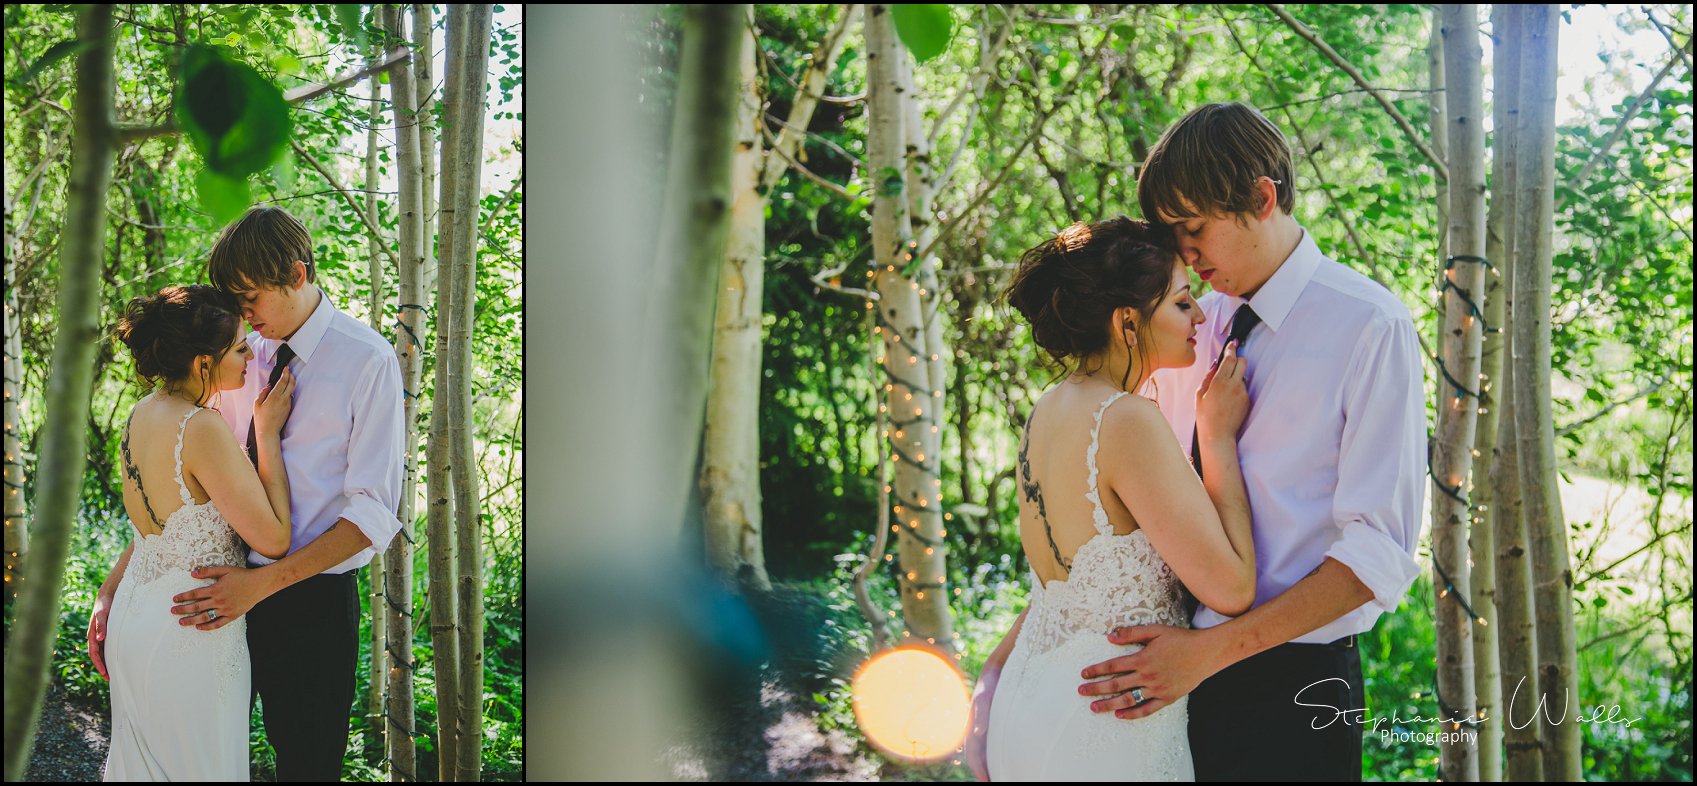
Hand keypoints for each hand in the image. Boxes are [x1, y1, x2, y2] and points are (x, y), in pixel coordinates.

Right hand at [87, 588, 115, 680]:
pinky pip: (107, 646)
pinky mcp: (106, 632)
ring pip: (102, 652)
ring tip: (113, 671)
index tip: (105, 673)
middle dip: (102, 666)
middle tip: (109, 678)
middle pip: (97, 655)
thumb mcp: (103, 613)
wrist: (107, 594)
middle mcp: (95, 636)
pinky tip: (116, 658)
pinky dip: (109, 653)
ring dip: (106, 661)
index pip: (94, 653)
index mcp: (92, 634)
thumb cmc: (104, 604)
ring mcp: (100, 634)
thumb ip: (101, 625)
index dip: (98, 664)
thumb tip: (99, 639)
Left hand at [170, 565, 274, 630]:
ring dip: (191, 620)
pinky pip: (218, 624)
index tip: (174, 599)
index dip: (183, 597)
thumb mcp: (225, 569)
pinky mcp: (232, 615)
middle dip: (183, 609)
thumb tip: (192, 573)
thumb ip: (208, 571)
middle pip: (197, 606)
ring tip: (181, 622)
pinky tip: (199, 627)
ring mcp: (225, 610)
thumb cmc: (242, 575)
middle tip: (172, 611)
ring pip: (205, 617)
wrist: (259, 584)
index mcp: (216, 589)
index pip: (195, 594)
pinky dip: (208, 627)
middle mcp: (219, 601)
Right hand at [253, 367, 295, 436]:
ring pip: (291, 390)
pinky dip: (287, 392)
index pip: (283, 381)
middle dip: (291, 375)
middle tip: (288, 371)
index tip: (286, 368)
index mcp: (275, 396)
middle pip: (291, 383)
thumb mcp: (257, 404)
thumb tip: (269, 387)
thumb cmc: (261, 418)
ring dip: (290, 384)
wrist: (269, 431)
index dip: (286, 373)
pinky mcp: (289, 408)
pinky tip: (282, 392)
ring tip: (285, 380)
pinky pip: (289, 397)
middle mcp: (284, 399)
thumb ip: (263, 393)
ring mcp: (288, 404)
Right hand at [964, 669, 999, 780]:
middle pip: (980, 758)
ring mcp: (986, 729)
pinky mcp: (995, 725)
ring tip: (1001, 776)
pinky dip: (998, 756)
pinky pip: (995, 745)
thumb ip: (981, 715)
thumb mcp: (984, 699)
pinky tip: (1008, 760)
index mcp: (972, 729)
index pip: (973, 755)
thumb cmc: (989, 685)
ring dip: (991, 766)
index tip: (986, 781)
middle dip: (984, 772)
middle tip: (994, 782)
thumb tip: (978, 732)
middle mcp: (978, 732)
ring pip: (987, 753)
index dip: (979, 770)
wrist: (995, 671)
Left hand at [1077, 625, 1220, 719]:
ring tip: (1094, 707)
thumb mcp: (1155, 630)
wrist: (1206, 653)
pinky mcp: (1167, 698)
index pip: (1113, 666)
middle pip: (1116, 684)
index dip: (1096, 670)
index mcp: (1142, 658)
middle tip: (1081, 692)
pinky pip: (1147, 709)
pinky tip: (1120, 715)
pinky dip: (1133, 714)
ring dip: (1109, 704)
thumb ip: (1132, 633)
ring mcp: (1157, 689)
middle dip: (1096, 688)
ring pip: (1128, 699)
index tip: (1083, 674)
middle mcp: (1147, 676)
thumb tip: (1110, 637)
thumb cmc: (1180, 639)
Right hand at [1195, 340, 1248, 440]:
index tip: (1232, 344)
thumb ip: (1208, 377)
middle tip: (1230, 363)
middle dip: (1238, 359)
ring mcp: (1243, 393)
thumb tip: (1215, 365)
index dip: (1231, 349)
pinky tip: (1228, 399)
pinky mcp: (1248, 400)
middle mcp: (1234, 385)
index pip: (1230, 359)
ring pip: (1243, 375)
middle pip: (1243, 362)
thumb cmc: (1205, 416)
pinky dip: (1238, 388)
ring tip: (1225, 389)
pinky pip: (1244, 388)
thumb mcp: (1199, 394)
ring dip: (1236, 376)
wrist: (1218, 435)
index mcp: (1220, 382)